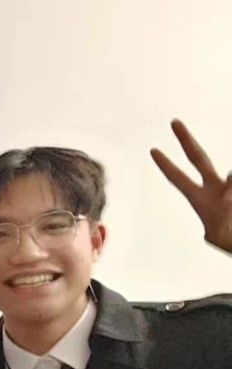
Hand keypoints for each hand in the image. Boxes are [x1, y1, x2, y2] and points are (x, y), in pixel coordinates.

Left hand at [150, 119, 231, 252]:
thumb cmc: (226, 239)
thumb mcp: (218, 233)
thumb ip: (221, 208)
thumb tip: (230, 175)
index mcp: (199, 199)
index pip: (178, 178)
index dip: (166, 165)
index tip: (152, 150)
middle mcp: (213, 187)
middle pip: (198, 158)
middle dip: (186, 140)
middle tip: (173, 121)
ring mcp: (227, 185)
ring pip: (229, 177)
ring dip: (228, 187)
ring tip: (225, 204)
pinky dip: (231, 184)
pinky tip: (228, 201)